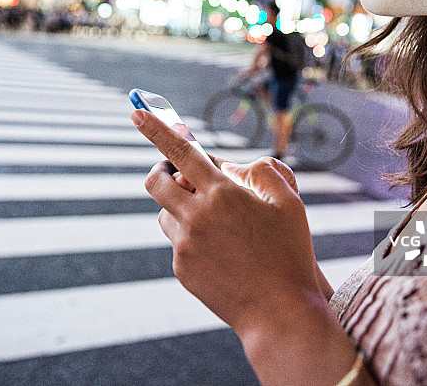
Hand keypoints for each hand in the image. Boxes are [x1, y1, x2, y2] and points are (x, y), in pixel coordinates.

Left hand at [131, 109, 325, 335]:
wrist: (280, 314)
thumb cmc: (289, 254)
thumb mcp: (289, 202)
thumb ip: (262, 171)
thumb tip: (232, 167)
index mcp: (222, 193)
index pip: (180, 151)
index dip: (156, 128)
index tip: (136, 112)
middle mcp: (196, 216)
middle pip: (156, 182)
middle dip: (161, 171)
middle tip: (180, 176)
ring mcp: (185, 245)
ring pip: (165, 214)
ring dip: (180, 208)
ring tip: (214, 222)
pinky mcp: (182, 270)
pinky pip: (178, 243)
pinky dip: (192, 238)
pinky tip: (221, 253)